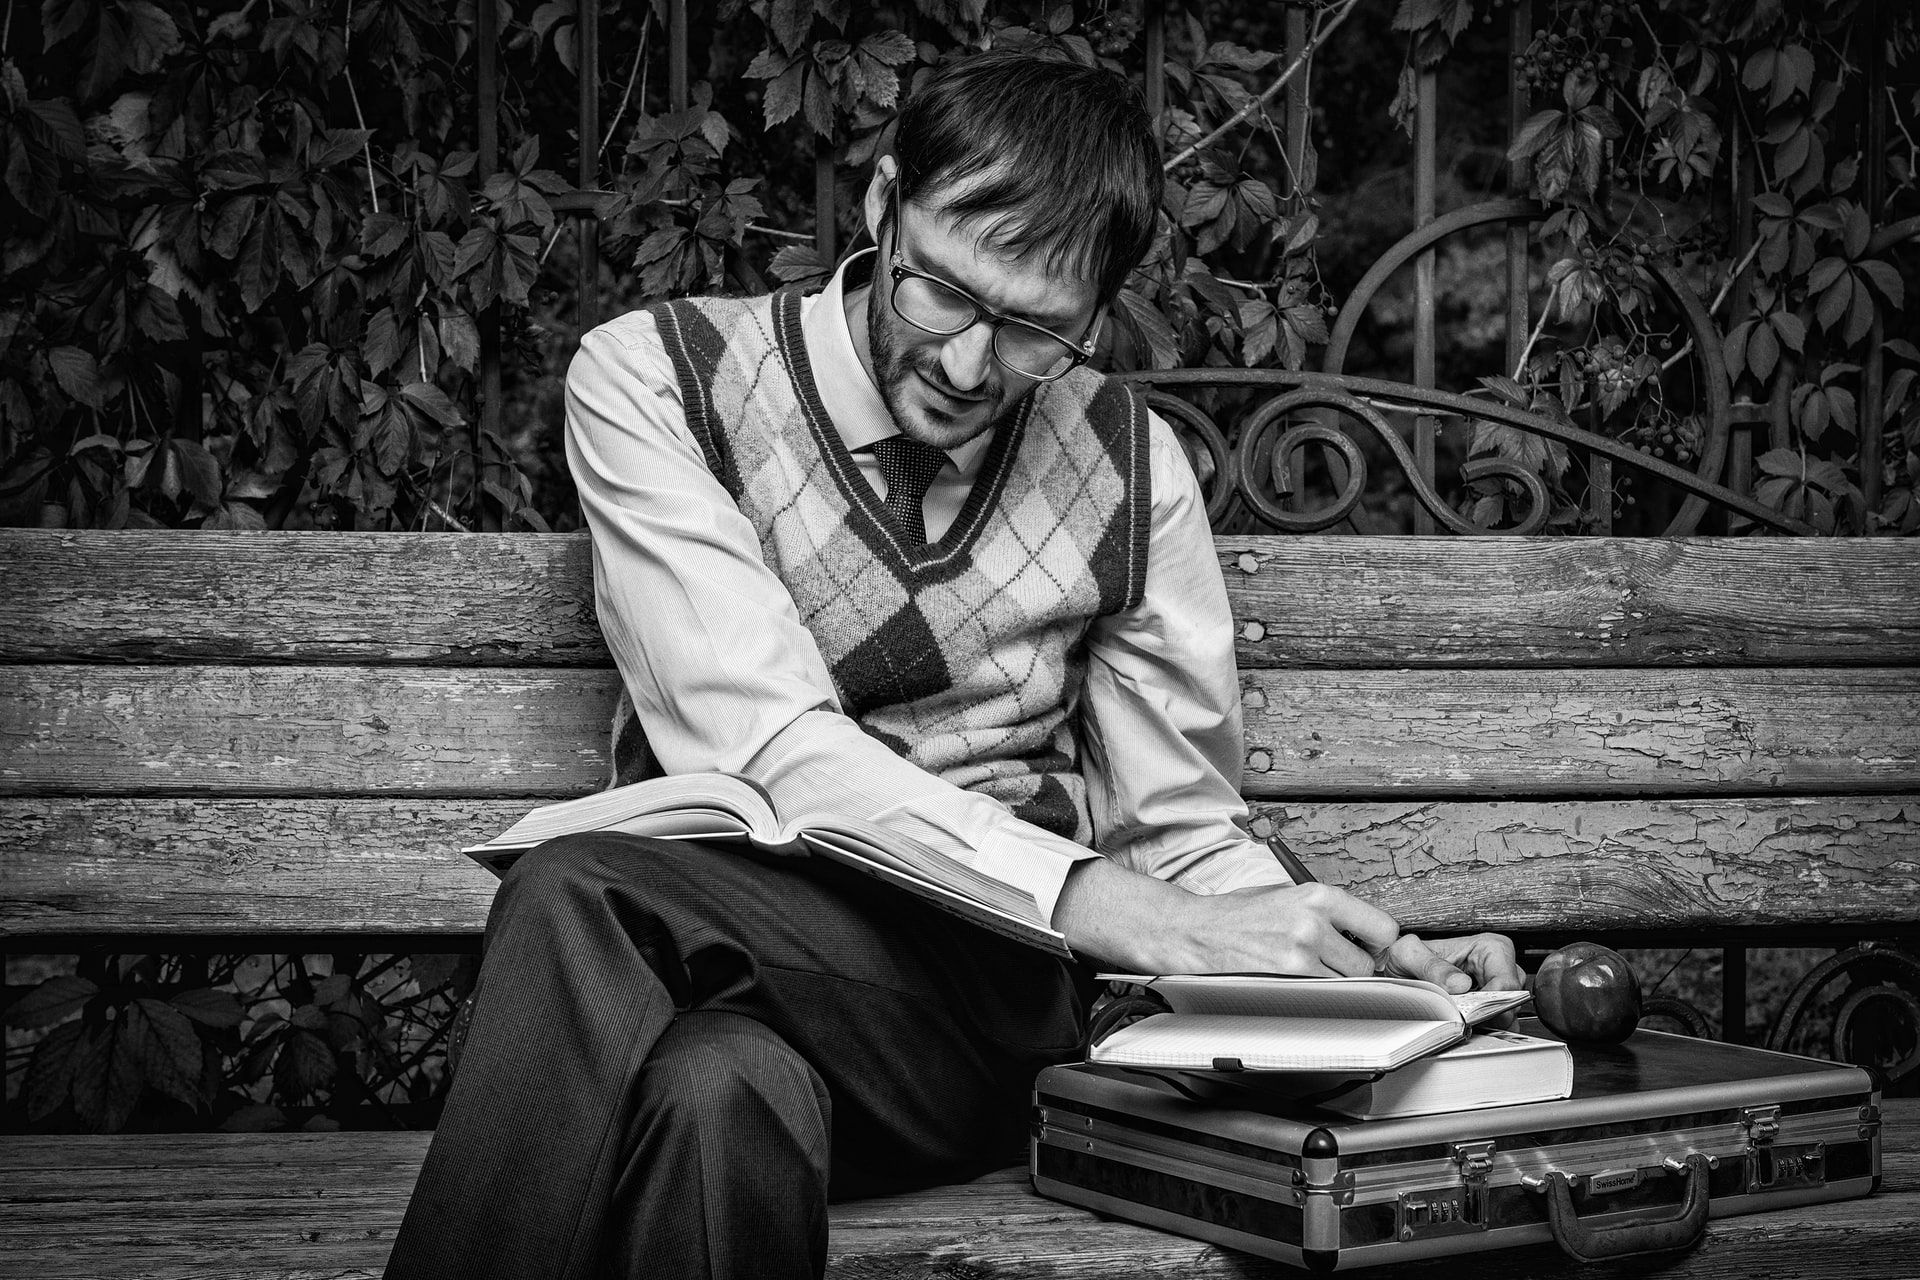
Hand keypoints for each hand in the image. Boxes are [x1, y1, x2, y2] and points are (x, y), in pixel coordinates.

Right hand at [1164, 881, 1401, 977]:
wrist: (1199, 930)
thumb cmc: (1239, 913)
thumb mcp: (1287, 894)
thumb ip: (1326, 910)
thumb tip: (1361, 929)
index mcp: (1318, 895)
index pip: (1382, 926)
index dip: (1379, 942)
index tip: (1370, 946)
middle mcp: (1314, 921)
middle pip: (1368, 962)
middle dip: (1356, 966)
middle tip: (1337, 962)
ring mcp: (1301, 951)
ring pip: (1347, 982)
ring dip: (1335, 981)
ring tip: (1310, 969)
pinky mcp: (1288, 976)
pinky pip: (1322, 993)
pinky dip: (1315, 991)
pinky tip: (1295, 978)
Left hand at [1374, 932, 1524, 1021]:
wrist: (1397, 971)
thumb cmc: (1407, 958)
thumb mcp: (1409, 955)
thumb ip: (1432, 966)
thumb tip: (1460, 984)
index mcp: (1489, 948)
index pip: (1506, 983)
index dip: (1491, 1003)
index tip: (1470, 1014)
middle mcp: (1497, 967)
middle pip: (1511, 1001)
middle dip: (1488, 1015)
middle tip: (1462, 1020)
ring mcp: (1496, 987)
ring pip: (1507, 1016)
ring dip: (1485, 1024)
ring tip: (1460, 1022)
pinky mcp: (1490, 1005)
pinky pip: (1498, 1024)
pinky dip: (1483, 1029)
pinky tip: (1464, 1026)